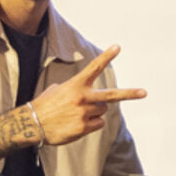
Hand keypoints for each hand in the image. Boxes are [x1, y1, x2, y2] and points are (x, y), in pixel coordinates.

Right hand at [29, 45, 145, 145]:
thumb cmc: (44, 105)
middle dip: (130, 94)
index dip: (106, 57)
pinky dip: (91, 124)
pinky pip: (98, 124)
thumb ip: (75, 89)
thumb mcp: (57, 90)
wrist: (31, 124)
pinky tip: (76, 123)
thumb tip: (85, 96)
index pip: (94, 68)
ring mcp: (84, 113)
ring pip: (102, 111)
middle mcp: (83, 98)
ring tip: (76, 113)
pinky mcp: (84, 127)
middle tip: (144, 93)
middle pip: (112, 95)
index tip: (117, 47)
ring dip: (94, 112)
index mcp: (76, 85)